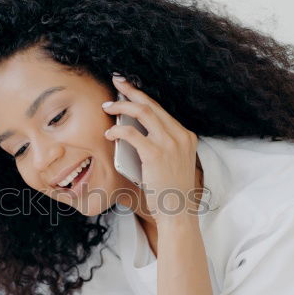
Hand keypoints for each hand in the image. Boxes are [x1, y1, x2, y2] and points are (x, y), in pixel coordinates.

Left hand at [102, 74, 201, 224]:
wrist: (177, 212)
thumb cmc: (170, 191)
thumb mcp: (172, 163)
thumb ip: (158, 145)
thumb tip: (130, 130)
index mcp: (186, 136)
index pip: (161, 110)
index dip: (143, 97)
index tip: (129, 89)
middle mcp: (180, 135)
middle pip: (151, 104)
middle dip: (131, 91)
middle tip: (116, 83)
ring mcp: (169, 143)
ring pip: (142, 112)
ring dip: (122, 106)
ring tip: (108, 106)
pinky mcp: (156, 154)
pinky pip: (131, 133)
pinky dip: (118, 130)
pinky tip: (109, 132)